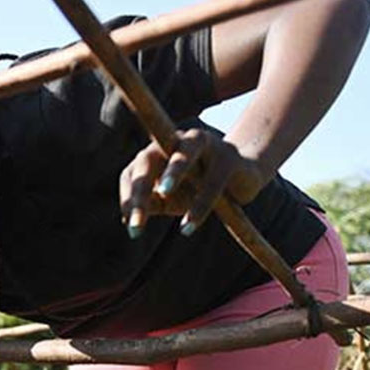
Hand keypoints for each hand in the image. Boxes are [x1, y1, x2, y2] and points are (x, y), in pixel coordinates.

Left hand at [118, 127, 268, 237]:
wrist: (243, 177)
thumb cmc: (198, 188)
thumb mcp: (170, 200)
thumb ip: (151, 204)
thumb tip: (126, 219)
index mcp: (156, 154)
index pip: (132, 173)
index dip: (128, 198)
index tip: (131, 226)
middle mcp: (175, 143)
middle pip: (148, 160)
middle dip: (140, 191)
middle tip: (135, 223)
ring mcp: (204, 145)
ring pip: (183, 154)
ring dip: (174, 172)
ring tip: (165, 194)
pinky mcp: (228, 158)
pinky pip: (212, 180)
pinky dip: (201, 203)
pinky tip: (188, 226)